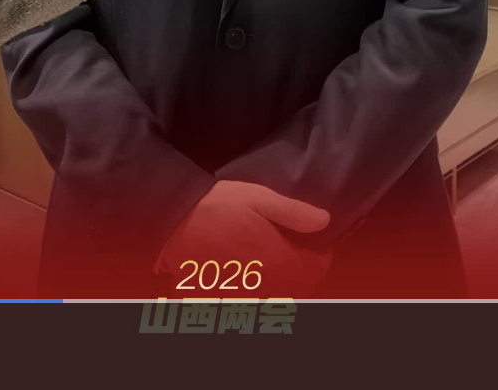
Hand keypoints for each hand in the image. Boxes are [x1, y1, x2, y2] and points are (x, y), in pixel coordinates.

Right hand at [157, 180, 333, 296]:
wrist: (173, 222)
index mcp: (279, 259)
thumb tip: (323, 221)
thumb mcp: (259, 198)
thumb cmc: (216, 207)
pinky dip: (260, 289)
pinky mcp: (227, 297)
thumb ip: (293, 212)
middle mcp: (266, 283)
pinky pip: (255, 299)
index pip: (317, 269)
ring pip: (280, 296)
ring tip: (273, 260)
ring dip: (284, 282)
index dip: (320, 254)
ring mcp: (247, 293)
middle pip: (300, 287)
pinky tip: (250, 271)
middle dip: (303, 270)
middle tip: (294, 250)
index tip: (314, 243)